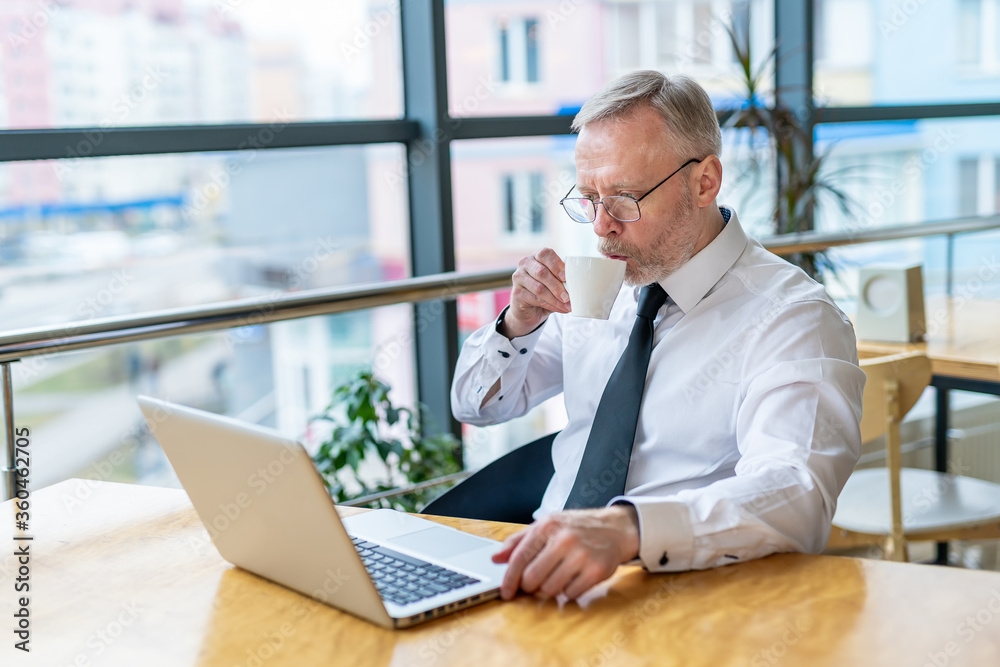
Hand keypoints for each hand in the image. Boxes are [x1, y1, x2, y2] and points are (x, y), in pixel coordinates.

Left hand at [491, 505, 639, 600]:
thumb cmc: (575, 528)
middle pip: (532, 579)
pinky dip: (568, 591)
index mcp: (547, 526)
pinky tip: (573, 578)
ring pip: (550, 589)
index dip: (509, 579)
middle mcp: (564, 539)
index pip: (519, 558)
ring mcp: (582, 555)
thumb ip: (519, 541)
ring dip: (549, 589)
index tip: (506, 592)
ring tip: (557, 576)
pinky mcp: (597, 571)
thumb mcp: (546, 525)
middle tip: (535, 583)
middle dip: (530, 586)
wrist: (615, 528)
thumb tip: (496, 558)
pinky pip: (570, 595)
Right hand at [503, 248, 570, 337]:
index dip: (556, 265)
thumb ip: (564, 279)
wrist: (530, 308)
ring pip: (539, 288)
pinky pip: (535, 299)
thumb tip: (579, 285)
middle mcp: (525, 263)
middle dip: (557, 286)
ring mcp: (518, 277)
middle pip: (542, 272)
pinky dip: (550, 305)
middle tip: (568, 297)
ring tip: (567, 306)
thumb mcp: (556, 281)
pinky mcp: (517, 293)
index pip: (545, 254)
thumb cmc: (546, 289)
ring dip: (555, 299)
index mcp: (537, 256)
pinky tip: (560, 309)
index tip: (566, 277)